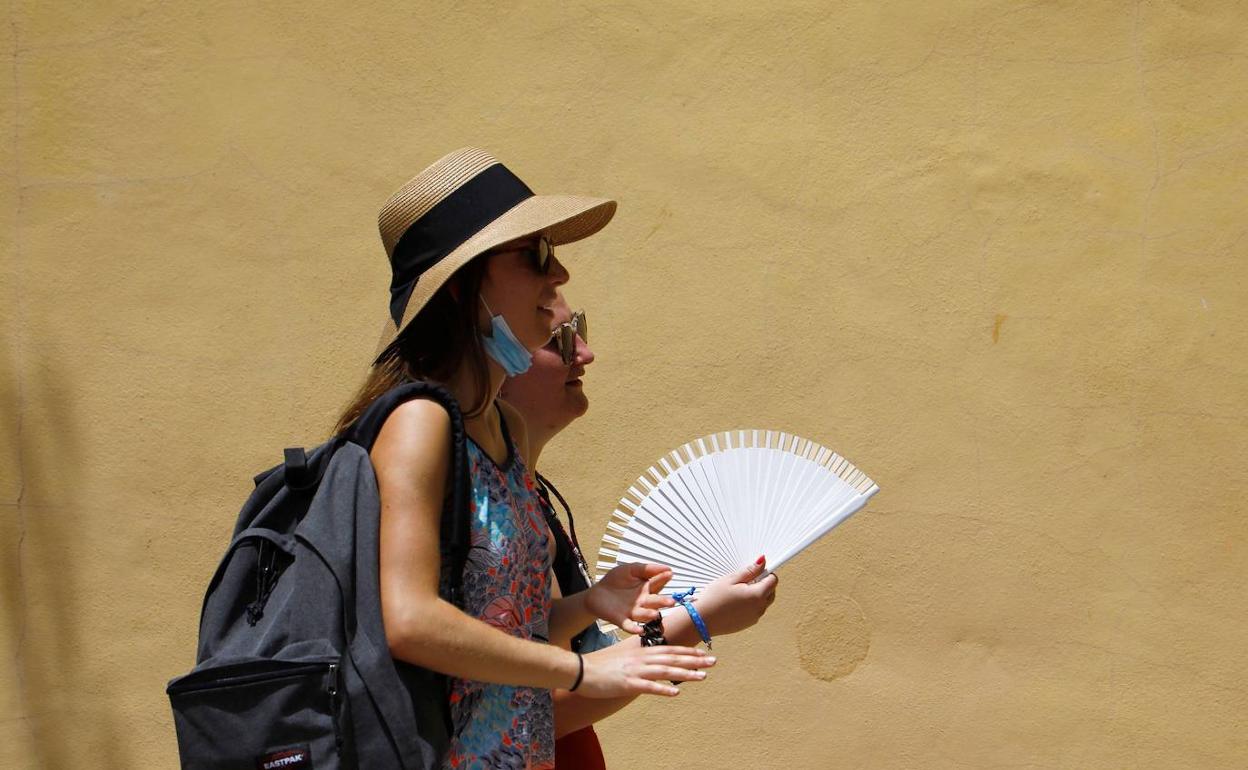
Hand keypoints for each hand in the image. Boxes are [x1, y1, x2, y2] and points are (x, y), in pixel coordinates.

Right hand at [573, 643, 715, 697]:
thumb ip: (641, 657)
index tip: (704, 653)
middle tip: (713, 660)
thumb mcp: (625, 656)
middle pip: (672, 657)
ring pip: (665, 670)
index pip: (669, 649)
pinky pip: (648, 687)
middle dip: (694, 659)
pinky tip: (676, 692)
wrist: (581, 670)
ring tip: (703, 676)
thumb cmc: (603, 665)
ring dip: (685, 673)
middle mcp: (641, 658)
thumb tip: (656, 660)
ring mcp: (635, 671)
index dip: (688, 651)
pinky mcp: (627, 684)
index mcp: (641, 651)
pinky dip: (662, 689)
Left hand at [585, 563, 675, 633]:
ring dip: (649, 615)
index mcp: (646, 588)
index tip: (669, 574)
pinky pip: (629, 626)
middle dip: (663, 602)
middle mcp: (643, 602)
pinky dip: (634, 629)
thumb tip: (667, 568)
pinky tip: (639, 630)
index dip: (663, 578)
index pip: (657, 583)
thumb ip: (646, 568)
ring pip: (644, 615)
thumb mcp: (630, 570)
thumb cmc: (615, 580)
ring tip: (655, 614)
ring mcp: (633, 612)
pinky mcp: (622, 620)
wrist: (596, 593)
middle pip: (655, 602)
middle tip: (671, 601)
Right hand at [693, 555, 779, 636]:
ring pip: (764, 602)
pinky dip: (751, 604)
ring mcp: (754, 618)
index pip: (773, 580)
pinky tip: (735, 601)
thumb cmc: (714, 599)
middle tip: (746, 580)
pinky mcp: (748, 624)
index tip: (755, 571)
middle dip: (763, 584)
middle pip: (771, 592)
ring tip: (738, 591)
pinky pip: (755, 611)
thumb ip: (750, 571)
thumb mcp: (731, 579)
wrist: (701, 620)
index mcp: (757, 595)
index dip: (766, 573)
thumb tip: (763, 562)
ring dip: (757, 594)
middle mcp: (759, 608)